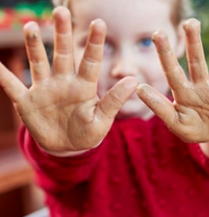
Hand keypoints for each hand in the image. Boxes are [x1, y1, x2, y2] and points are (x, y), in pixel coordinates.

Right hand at [0, 7, 137, 152]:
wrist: (67, 148)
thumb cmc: (88, 133)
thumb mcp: (103, 120)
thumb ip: (114, 101)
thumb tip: (132, 81)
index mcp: (84, 87)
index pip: (90, 61)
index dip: (94, 43)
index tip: (99, 23)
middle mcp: (63, 82)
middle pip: (62, 54)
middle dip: (62, 33)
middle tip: (61, 11)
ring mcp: (44, 89)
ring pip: (38, 62)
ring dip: (34, 45)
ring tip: (32, 26)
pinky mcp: (27, 101)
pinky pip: (11, 85)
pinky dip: (2, 74)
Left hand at [136, 19, 208, 143]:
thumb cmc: (193, 129)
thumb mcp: (175, 123)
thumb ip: (159, 107)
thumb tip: (139, 88)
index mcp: (184, 93)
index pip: (173, 71)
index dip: (165, 54)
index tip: (158, 34)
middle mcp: (202, 87)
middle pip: (197, 62)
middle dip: (194, 43)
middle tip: (190, 22)